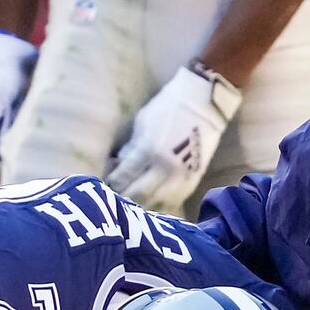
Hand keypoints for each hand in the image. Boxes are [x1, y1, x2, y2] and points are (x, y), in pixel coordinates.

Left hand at [106, 63, 241, 213]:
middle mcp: (164, 168)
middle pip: (138, 194)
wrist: (203, 103)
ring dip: (142, 206)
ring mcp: (180, 176)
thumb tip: (120, 165)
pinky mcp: (193, 179)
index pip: (123, 176)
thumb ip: (131, 147)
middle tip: (114, 200)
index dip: (112, 183)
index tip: (106, 185)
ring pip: (157, 203)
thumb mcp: (143, 123)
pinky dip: (162, 205)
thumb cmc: (168, 107)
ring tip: (132, 207)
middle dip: (123, 198)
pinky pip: (175, 200)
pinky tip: (153, 205)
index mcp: (148, 151)